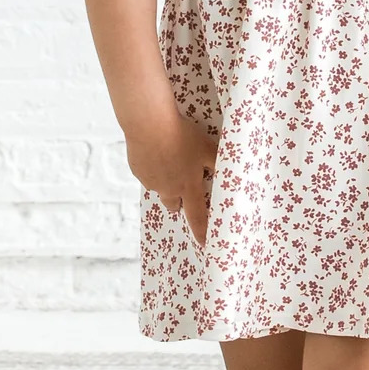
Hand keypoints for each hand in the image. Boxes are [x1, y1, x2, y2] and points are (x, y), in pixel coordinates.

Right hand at [125, 112, 220, 249]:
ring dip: (165, 182)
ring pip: (158, 188)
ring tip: (169, 161)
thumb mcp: (207, 148)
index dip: (202, 231)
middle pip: (174, 205)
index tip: (204, 245)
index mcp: (188, 186)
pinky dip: (152, 168)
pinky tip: (156, 152)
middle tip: (184, 187)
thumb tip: (231, 171)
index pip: (197, 216)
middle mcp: (168, 188)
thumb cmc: (182, 135)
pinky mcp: (137, 170)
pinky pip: (146, 174)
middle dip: (179, 201)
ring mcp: (150, 181)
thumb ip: (218, 162)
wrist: (149, 124)